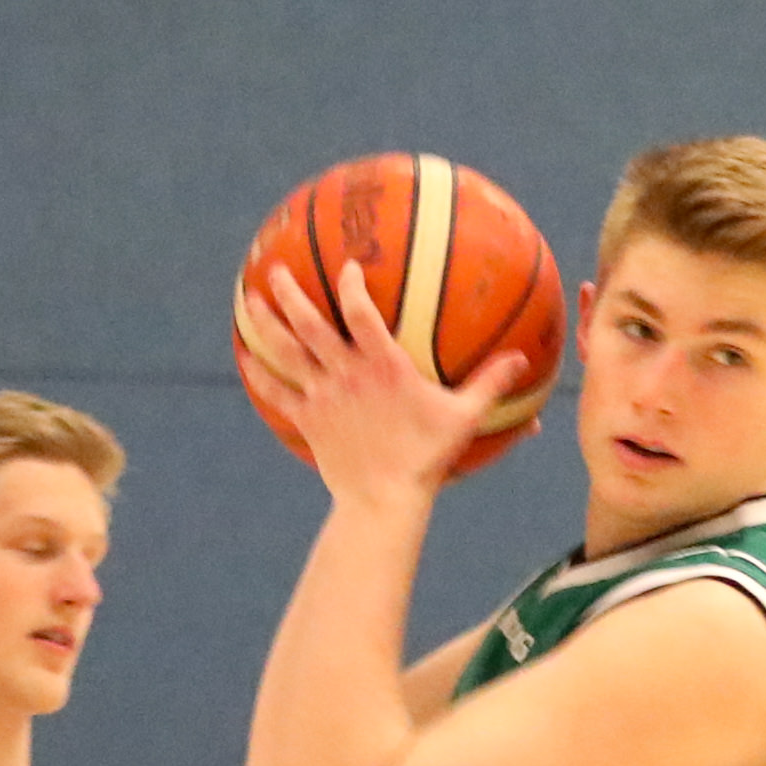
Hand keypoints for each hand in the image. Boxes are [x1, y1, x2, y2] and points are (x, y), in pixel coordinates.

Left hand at [238, 261, 538, 507]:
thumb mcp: (463, 418)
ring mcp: (322, 395)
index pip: (362, 314)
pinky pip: (276, 391)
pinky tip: (244, 358)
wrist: (384, 498)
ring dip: (265, 322)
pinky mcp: (307, 418)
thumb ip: (490, 384)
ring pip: (285, 351)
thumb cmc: (427, 458)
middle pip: (309, 324)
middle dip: (291, 292)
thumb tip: (521, 358)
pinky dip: (258, 374)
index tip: (348, 266)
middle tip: (277, 269)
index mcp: (383, 367)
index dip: (352, 286)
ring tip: (250, 299)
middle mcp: (346, 374)